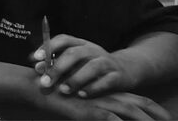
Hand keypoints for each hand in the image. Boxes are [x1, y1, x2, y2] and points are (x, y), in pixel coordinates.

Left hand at [32, 34, 132, 97]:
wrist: (125, 69)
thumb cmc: (91, 66)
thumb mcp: (76, 61)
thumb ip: (58, 63)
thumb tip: (37, 67)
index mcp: (81, 43)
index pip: (63, 39)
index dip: (48, 47)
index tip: (35, 59)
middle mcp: (93, 50)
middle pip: (75, 53)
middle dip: (58, 67)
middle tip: (45, 81)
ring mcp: (107, 62)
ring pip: (92, 67)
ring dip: (75, 78)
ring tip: (63, 90)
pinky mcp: (118, 76)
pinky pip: (106, 81)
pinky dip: (93, 88)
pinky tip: (81, 94)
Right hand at [39, 90, 170, 119]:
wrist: (39, 88)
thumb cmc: (57, 95)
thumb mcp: (80, 103)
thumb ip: (95, 110)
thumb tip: (107, 117)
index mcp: (109, 93)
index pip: (141, 100)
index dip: (157, 110)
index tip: (168, 119)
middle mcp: (109, 96)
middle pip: (143, 105)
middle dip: (159, 116)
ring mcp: (101, 103)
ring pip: (133, 114)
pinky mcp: (92, 111)